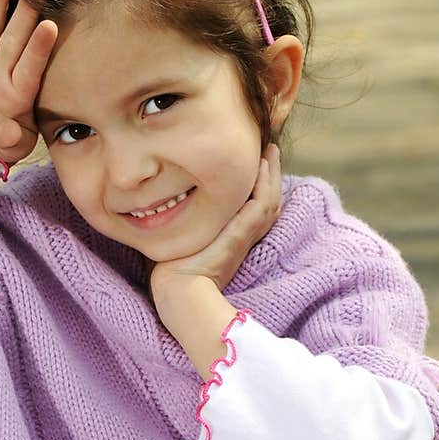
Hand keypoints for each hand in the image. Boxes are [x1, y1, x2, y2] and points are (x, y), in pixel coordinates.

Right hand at [0, 0, 57, 164]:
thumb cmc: (0, 140)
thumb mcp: (5, 146)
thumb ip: (9, 139)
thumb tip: (11, 136)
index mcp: (18, 91)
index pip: (30, 66)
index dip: (39, 47)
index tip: (50, 25)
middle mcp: (2, 70)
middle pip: (15, 37)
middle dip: (25, 11)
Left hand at [149, 143, 281, 296]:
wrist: (178, 291)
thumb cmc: (173, 268)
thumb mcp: (182, 236)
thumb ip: (183, 219)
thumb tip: (166, 197)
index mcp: (234, 236)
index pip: (256, 205)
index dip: (260, 183)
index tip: (256, 160)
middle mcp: (245, 235)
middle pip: (269, 198)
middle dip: (272, 173)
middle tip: (270, 148)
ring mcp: (245, 235)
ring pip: (270, 199)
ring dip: (272, 173)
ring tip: (269, 149)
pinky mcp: (240, 235)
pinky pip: (261, 206)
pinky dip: (264, 185)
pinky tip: (261, 165)